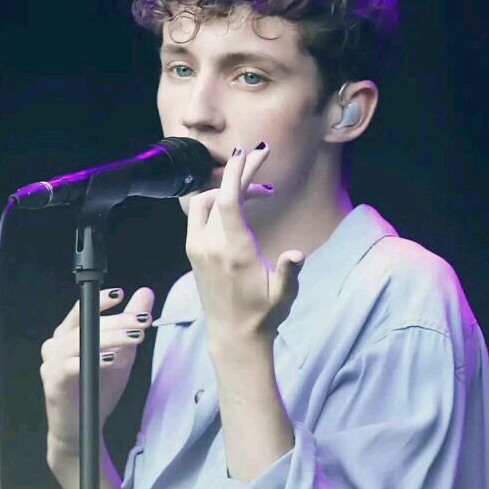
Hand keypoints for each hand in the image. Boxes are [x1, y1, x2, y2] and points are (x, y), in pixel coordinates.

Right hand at [40, 286, 153, 457]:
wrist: (82, 425)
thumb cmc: (96, 387)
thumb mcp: (121, 351)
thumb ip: (129, 323)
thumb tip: (145, 294)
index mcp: (69, 334)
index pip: (83, 310)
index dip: (100, 301)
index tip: (120, 294)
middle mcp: (56, 344)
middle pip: (86, 325)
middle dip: (118, 320)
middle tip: (143, 320)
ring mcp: (52, 363)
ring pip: (81, 342)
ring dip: (111, 338)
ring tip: (135, 337)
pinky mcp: (53, 382)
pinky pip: (72, 367)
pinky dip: (92, 361)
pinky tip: (111, 359)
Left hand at [185, 144, 304, 351]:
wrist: (233, 336)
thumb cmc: (263, 315)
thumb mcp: (283, 295)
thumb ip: (289, 271)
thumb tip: (297, 254)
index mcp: (233, 251)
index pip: (227, 200)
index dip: (235, 172)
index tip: (246, 152)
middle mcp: (210, 246)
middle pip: (217, 194)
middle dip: (240, 174)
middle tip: (261, 160)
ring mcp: (197, 248)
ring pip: (204, 202)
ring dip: (227, 190)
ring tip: (257, 193)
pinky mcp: (193, 253)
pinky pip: (198, 215)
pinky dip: (215, 203)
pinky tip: (238, 208)